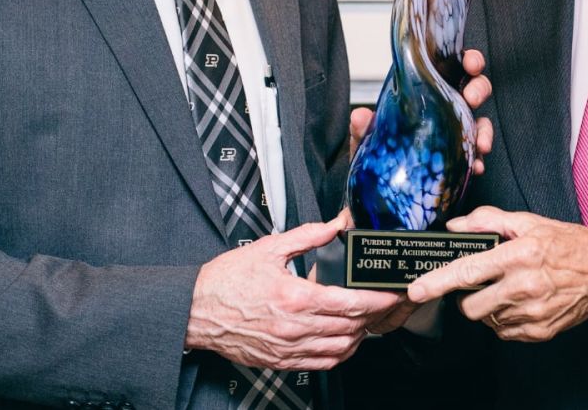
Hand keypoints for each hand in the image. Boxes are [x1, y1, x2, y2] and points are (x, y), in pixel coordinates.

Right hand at [187, 210, 402, 368]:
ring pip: (340, 349)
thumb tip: (335, 224)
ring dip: (359, 336)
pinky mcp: (280, 361)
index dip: (377, 300)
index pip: (350, 303)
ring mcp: (288, 348)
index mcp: (295, 298)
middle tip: (383, 304)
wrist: (196, 310)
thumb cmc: (227, 281)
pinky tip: (343, 342)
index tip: (391, 295)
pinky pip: (321, 364)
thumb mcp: (269, 249)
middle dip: (373, 316)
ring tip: (366, 321)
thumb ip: (307, 236)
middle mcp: (295, 327)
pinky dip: (339, 354)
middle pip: (350, 327)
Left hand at [349, 49, 494, 175]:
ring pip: (481, 122)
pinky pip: (476, 155)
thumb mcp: (367, 141)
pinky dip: (480, 160)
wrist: (382, 194)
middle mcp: (444, 110)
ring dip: (486, 129)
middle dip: (479, 88)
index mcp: (426, 95)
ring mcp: (455, 134)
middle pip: (473, 89)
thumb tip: (360, 115)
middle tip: (472, 97)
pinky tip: (476, 166)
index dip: (467, 61)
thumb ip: (362, 129)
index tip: (471, 64)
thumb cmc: (378, 158)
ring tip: (481, 142)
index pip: (450, 68)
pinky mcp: (460, 159)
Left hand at [405, 207, 587, 342]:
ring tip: (508, 287)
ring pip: (486, 319)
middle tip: (482, 281)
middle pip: (470, 305)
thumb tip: (456, 227)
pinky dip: (504, 319)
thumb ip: (489, 221)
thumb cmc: (569, 244)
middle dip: (466, 296)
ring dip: (487, 306)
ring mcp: (532, 312)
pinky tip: (520, 302)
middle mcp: (524, 286)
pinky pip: (504, 331)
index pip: (468, 271)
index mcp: (519, 255)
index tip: (416, 290)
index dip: (437, 282)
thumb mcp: (530, 222)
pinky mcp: (539, 331)